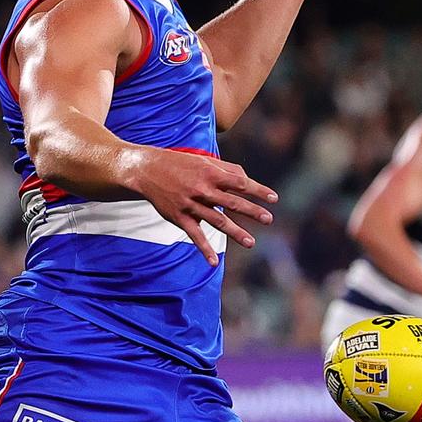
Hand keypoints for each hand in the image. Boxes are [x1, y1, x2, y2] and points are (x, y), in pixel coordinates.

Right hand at [128, 147, 276, 265]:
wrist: (147, 170)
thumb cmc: (179, 163)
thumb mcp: (203, 160)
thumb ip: (226, 169)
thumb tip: (246, 179)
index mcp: (210, 173)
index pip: (240, 183)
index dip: (258, 190)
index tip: (274, 198)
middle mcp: (202, 189)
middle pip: (232, 202)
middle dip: (252, 211)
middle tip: (269, 219)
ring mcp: (190, 204)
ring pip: (216, 221)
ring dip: (235, 232)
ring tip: (251, 242)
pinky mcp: (179, 217)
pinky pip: (194, 235)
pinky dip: (204, 249)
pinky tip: (214, 262)